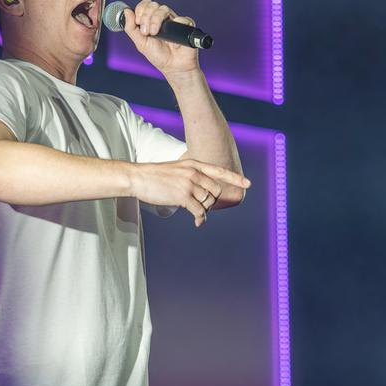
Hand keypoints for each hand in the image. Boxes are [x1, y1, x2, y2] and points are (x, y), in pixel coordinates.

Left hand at [122, 0, 199, 77]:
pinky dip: (175, 28)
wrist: (174, 67)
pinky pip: (182, 19)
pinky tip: (172, 42)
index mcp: (151, 20)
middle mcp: (163, 18)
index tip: (138, 22)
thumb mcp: (140, 43)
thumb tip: (126, 12)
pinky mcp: (186, 25)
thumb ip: (131, 28)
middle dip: (146, 17)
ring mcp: (174, 21)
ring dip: (156, 20)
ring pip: (164, 9)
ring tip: (154, 33)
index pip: (144, 6)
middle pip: (153, 5)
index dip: (140, 10)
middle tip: (146, 31)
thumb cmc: (159, 56)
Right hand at [129, 159, 250, 227]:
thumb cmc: (155, 176)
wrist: (138, 177)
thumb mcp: (177, 170)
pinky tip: (198, 221)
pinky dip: (201, 218)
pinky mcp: (182, 196)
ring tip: (196, 213)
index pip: (219, 171)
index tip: (248, 184)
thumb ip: (191, 177)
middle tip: (201, 206)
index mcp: (194, 164)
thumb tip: (202, 194)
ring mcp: (189, 184)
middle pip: (216, 191)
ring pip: (208, 202)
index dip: (235, 178)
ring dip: (204, 210)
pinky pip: (199, 210)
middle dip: (212, 201)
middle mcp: (194, 173)